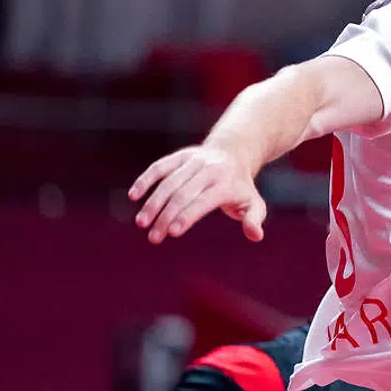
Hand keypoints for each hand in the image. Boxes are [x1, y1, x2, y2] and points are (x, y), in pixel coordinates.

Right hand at [129, 145, 266, 243]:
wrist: (234, 153)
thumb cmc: (241, 187)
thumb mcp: (254, 204)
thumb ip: (253, 220)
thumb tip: (256, 235)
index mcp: (226, 184)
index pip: (204, 201)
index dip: (188, 215)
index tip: (173, 232)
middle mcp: (208, 170)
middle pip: (183, 194)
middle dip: (166, 216)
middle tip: (153, 237)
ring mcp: (193, 161)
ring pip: (168, 181)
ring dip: (152, 202)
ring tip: (141, 223)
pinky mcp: (180, 156)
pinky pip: (160, 167)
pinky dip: (146, 179)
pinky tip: (134, 196)